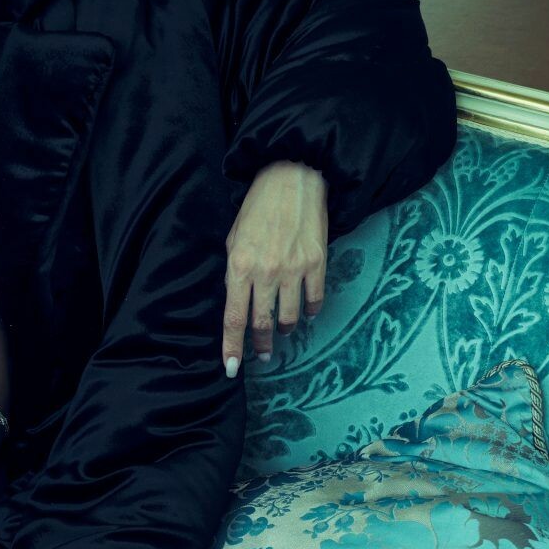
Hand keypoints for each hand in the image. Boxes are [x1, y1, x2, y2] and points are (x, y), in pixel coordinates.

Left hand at [222, 160, 327, 376]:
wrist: (292, 180)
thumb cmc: (257, 210)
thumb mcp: (233, 241)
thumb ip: (235, 274)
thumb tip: (238, 302)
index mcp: (239, 267)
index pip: (233, 318)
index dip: (232, 347)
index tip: (231, 368)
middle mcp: (266, 273)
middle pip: (261, 323)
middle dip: (259, 345)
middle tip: (260, 355)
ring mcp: (294, 270)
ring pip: (289, 317)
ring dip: (283, 329)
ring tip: (280, 330)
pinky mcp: (317, 264)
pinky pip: (314, 300)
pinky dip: (309, 311)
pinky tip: (304, 312)